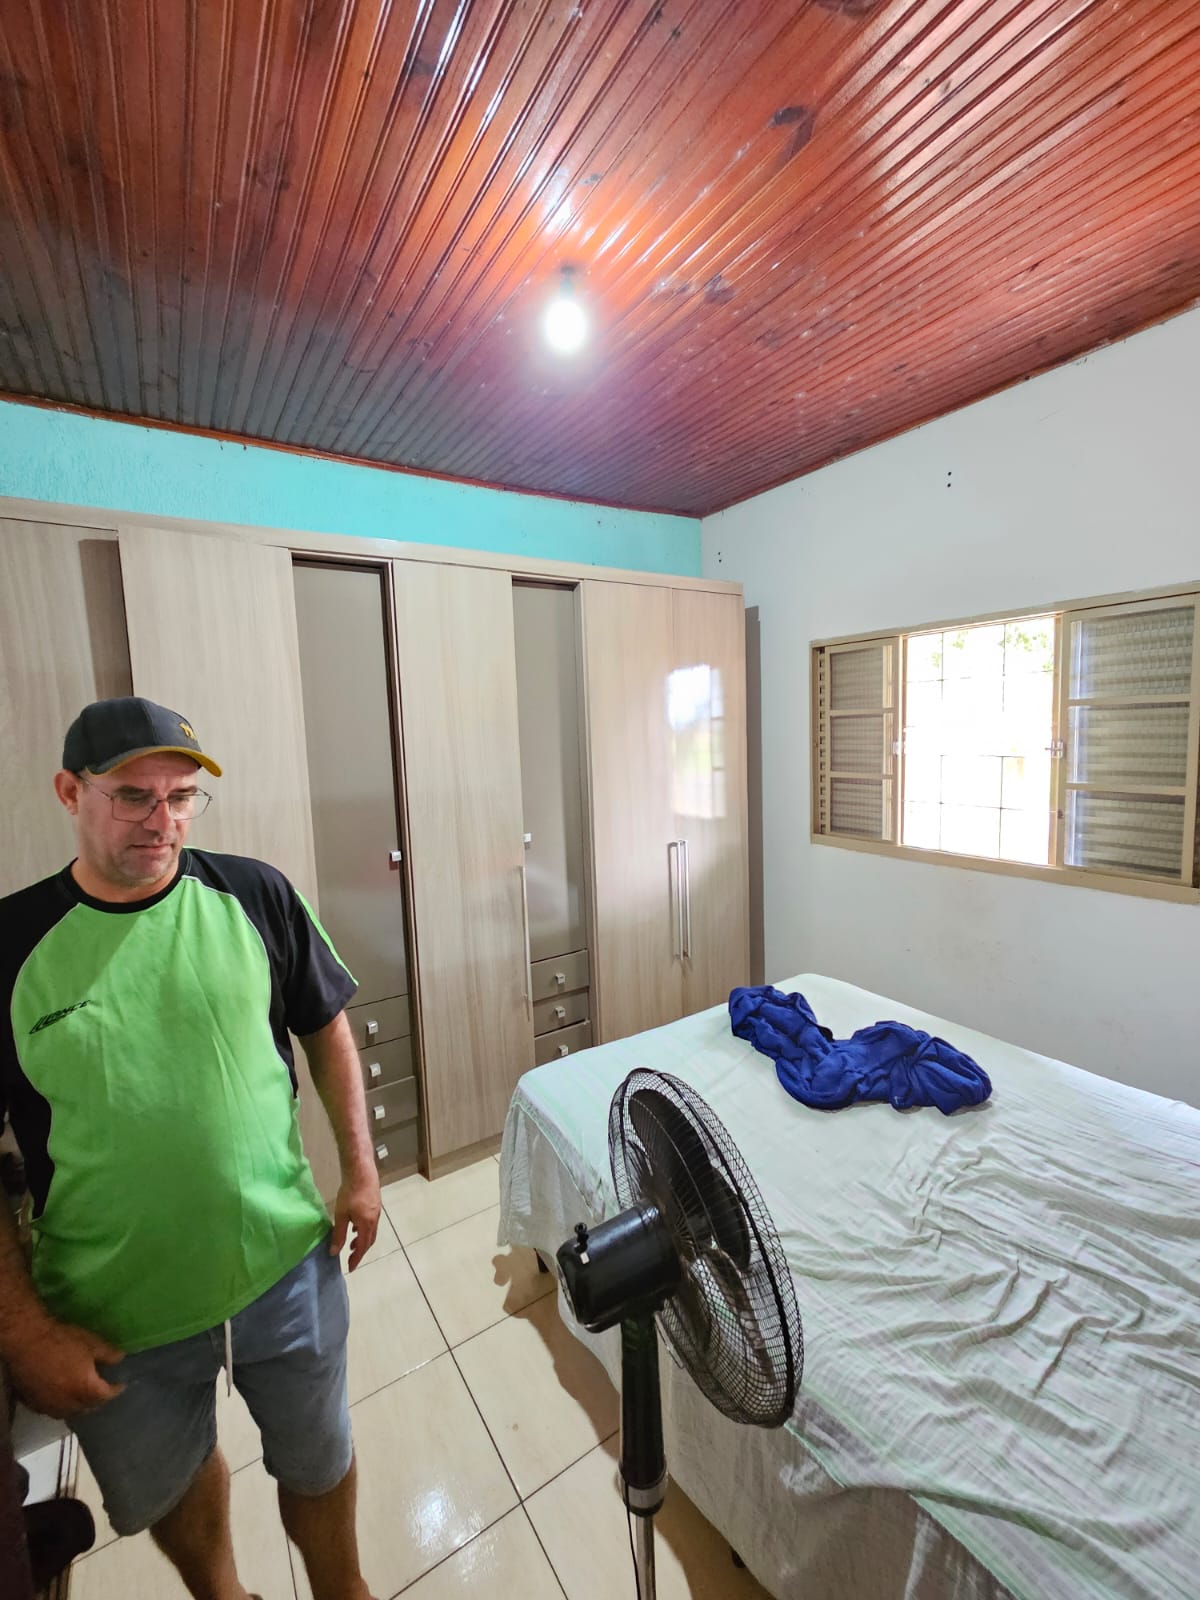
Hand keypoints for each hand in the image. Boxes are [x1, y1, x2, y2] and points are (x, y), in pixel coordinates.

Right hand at [5, 1318, 124, 1418]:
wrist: (27, 1342)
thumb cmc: (62, 1341)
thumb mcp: (92, 1343)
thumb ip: (109, 1354)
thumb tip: (120, 1359)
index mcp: (86, 1390)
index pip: (106, 1396)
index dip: (116, 1390)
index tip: (120, 1385)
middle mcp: (69, 1404)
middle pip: (88, 1408)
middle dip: (97, 1400)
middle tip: (102, 1390)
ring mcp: (50, 1407)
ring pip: (70, 1412)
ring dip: (79, 1405)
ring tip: (83, 1395)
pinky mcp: (34, 1404)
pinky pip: (52, 1410)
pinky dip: (61, 1405)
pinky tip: (61, 1395)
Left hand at [329, 1167, 381, 1271]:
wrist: (361, 1171)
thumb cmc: (350, 1193)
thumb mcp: (341, 1216)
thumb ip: (338, 1235)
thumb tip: (334, 1253)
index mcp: (366, 1225)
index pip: (362, 1248)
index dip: (356, 1259)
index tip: (350, 1268)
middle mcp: (374, 1220)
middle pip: (369, 1241)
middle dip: (360, 1251)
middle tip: (351, 1258)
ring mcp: (376, 1212)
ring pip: (371, 1232)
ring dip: (362, 1240)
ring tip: (351, 1243)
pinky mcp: (375, 1204)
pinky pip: (371, 1223)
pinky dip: (364, 1230)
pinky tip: (355, 1226)